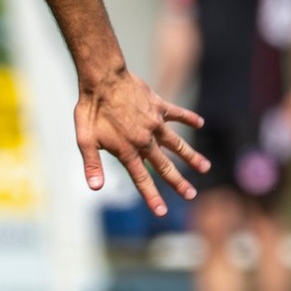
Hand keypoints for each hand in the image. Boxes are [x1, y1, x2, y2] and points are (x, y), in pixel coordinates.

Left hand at [74, 68, 206, 215]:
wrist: (102, 78)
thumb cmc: (90, 109)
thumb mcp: (85, 139)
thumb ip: (92, 164)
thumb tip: (95, 188)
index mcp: (128, 150)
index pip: (142, 179)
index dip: (152, 197)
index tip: (162, 212)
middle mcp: (145, 139)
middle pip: (165, 166)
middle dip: (178, 183)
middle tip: (191, 195)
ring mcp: (155, 123)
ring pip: (177, 143)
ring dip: (191, 156)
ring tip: (205, 168)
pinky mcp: (158, 106)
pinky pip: (177, 114)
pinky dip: (189, 118)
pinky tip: (200, 123)